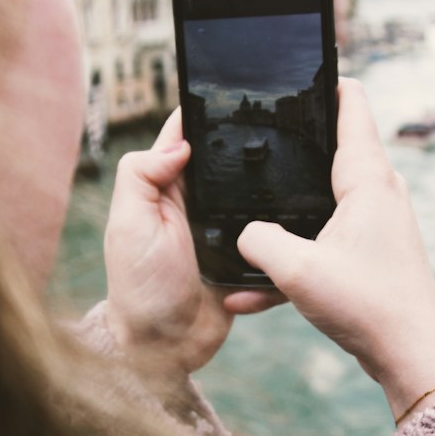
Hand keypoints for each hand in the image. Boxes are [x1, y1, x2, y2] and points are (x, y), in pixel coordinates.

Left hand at [104, 109, 280, 379]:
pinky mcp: (249, 257)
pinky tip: (306, 207)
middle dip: (251, 141)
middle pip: (229, 160)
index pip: (186, 137)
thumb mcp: (128, 224)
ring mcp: (226, 230)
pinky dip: (282, 224)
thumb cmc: (139, 287)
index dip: (204, 112)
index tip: (231, 87)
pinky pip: (272, 232)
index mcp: (166, 190)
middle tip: (284, 118)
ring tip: (305, 156)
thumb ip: (141, 175)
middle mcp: (197, 205)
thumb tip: (177, 143)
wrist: (166, 348)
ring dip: (275, 183)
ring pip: (257, 193)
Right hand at [234, 79, 434, 421]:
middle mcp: (379, 192)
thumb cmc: (368, 307)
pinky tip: (253, 295)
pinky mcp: (373, 254)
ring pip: (321, 203)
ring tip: (241, 234)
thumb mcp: (296, 269)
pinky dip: (295, 259)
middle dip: (290, 151)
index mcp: (368, 178)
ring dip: (285, 219)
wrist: (412, 358)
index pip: (351, 103)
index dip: (322, 81)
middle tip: (249, 148)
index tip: (293, 70)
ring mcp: (378, 223)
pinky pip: (324, 243)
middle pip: (331, 150)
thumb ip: (259, 240)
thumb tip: (243, 234)